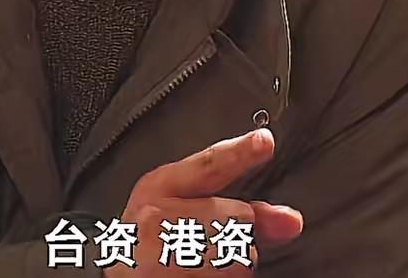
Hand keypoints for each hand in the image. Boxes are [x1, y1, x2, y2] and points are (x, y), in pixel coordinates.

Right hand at [121, 129, 302, 274]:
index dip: (238, 153)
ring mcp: (163, 254)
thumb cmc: (148, 239)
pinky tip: (196, 275)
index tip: (263, 142)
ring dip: (231, 265)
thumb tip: (290, 220)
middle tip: (202, 241)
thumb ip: (235, 205)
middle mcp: (158, 219)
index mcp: (160, 187)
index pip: (207, 165)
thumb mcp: (177, 207)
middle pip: (238, 217)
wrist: (117, 274)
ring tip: (198, 263)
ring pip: (241, 256)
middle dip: (234, 233)